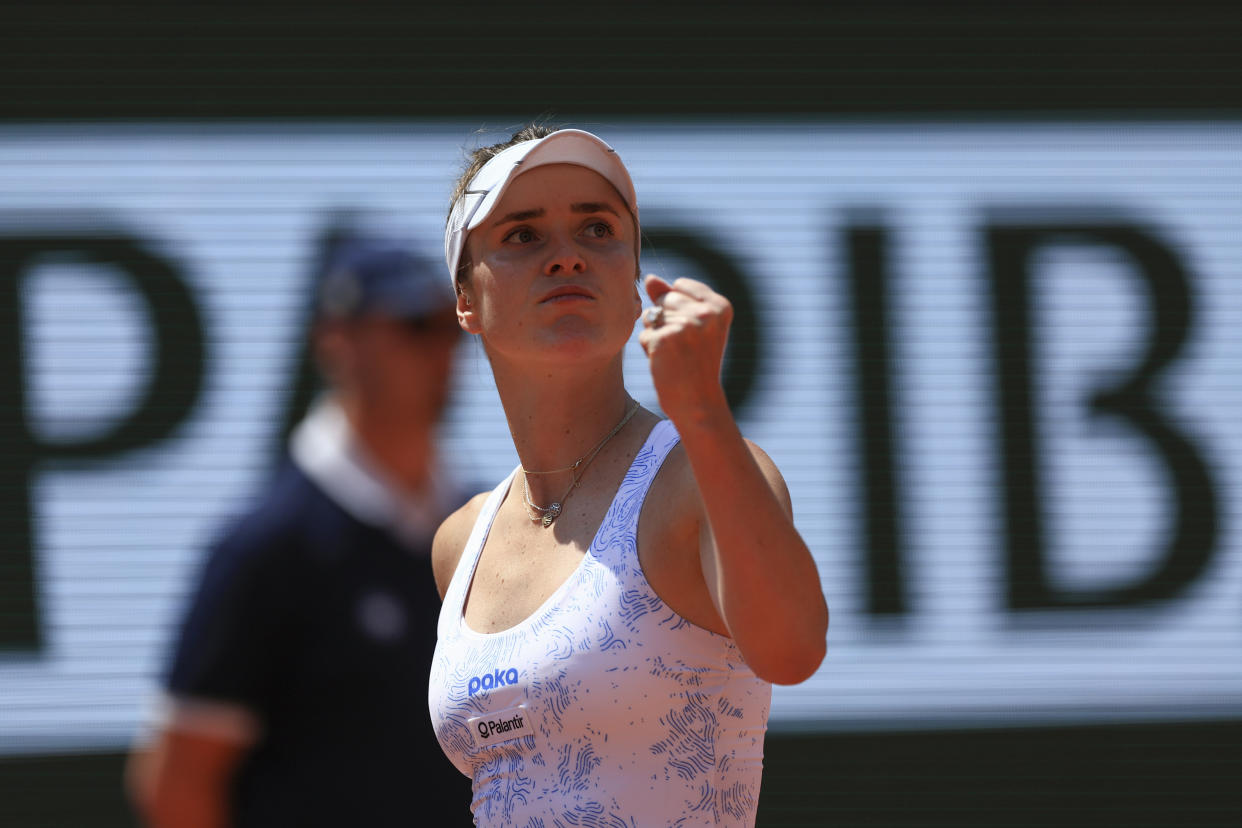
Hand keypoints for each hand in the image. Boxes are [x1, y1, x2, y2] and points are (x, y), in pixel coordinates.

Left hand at [638, 274, 732, 421]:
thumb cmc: (695, 364)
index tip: (694, 334)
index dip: (678, 308)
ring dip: (655, 335)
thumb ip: (672, 297)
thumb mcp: (693, 326)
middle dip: (665, 321)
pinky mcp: (664, 339)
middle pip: (664, 299)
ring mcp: (685, 325)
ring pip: (650, 315)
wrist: (698, 403)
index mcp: (720, 305)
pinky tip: (665, 362)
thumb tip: (650, 277)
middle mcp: (706, 312)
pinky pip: (643, 334)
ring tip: (675, 354)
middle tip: (684, 348)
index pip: (680, 285)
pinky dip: (649, 349)